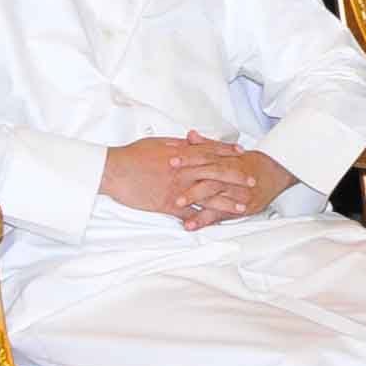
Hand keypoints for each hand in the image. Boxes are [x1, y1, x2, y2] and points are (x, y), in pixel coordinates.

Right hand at [98, 135, 229, 215]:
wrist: (113, 171)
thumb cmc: (133, 155)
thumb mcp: (157, 143)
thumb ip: (178, 144)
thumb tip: (192, 140)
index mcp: (181, 154)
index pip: (209, 152)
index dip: (227, 152)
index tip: (242, 153)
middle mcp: (183, 171)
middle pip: (215, 173)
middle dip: (236, 177)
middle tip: (252, 182)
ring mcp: (177, 189)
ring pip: (207, 197)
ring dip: (227, 203)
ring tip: (242, 209)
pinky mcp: (167, 205)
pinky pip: (188, 214)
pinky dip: (202, 219)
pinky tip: (215, 224)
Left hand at [168, 146, 290, 228]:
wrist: (278, 173)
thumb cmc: (252, 162)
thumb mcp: (230, 151)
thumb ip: (208, 145)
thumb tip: (190, 135)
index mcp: (228, 160)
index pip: (206, 157)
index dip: (189, 158)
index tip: (171, 160)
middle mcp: (233, 176)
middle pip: (210, 175)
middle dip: (190, 179)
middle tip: (171, 182)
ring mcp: (237, 193)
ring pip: (215, 196)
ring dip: (196, 200)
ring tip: (178, 205)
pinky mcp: (240, 208)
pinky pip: (220, 214)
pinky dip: (204, 219)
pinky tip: (190, 224)